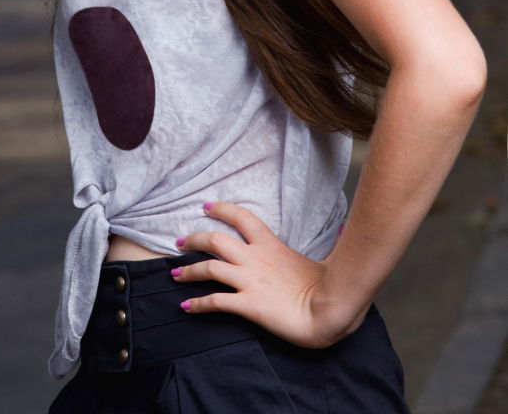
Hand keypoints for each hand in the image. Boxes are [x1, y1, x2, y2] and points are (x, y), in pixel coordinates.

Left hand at [171, 201, 364, 347]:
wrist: (329, 311)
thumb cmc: (329, 287)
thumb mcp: (320, 259)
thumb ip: (318, 246)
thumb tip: (343, 229)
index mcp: (271, 245)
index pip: (242, 217)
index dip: (221, 209)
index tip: (206, 206)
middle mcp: (255, 259)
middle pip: (215, 239)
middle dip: (194, 239)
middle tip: (179, 242)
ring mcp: (249, 281)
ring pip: (209, 268)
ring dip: (188, 271)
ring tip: (174, 274)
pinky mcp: (248, 304)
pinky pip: (215, 302)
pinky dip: (197, 303)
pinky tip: (186, 306)